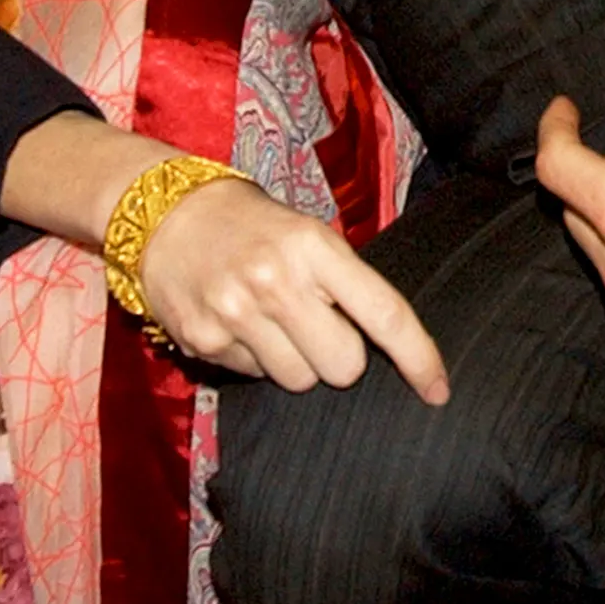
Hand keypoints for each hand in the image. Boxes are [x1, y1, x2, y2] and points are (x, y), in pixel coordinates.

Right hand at [138, 176, 447, 403]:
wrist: (166, 214)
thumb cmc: (253, 224)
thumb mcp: (307, 233)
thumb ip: (343, 280)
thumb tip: (386, 340)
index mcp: (315, 248)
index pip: (384, 313)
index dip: (418, 357)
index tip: (438, 389)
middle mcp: (277, 282)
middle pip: (344, 366)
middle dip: (341, 355)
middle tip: (318, 323)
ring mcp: (237, 315)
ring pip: (299, 381)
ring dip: (296, 361)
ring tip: (272, 320)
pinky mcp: (204, 342)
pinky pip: (254, 379)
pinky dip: (255, 360)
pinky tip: (239, 324)